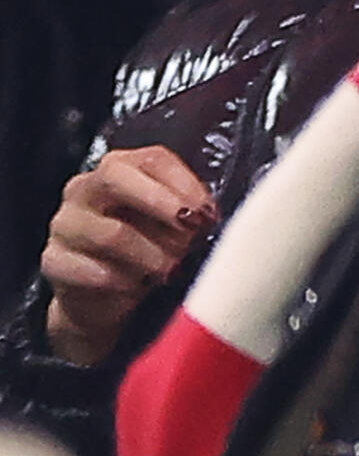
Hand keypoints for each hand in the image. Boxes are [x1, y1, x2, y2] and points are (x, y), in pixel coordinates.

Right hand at [40, 148, 215, 367]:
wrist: (103, 296)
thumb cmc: (145, 249)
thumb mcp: (172, 226)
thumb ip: (187, 212)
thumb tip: (206, 215)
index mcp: (120, 170)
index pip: (152, 159)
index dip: (184, 183)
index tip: (208, 211)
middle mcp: (85, 189)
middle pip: (115, 177)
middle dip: (161, 204)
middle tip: (191, 230)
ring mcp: (65, 224)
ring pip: (110, 233)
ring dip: (150, 254)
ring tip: (172, 270)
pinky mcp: (53, 261)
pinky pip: (90, 270)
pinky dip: (122, 281)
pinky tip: (139, 286)